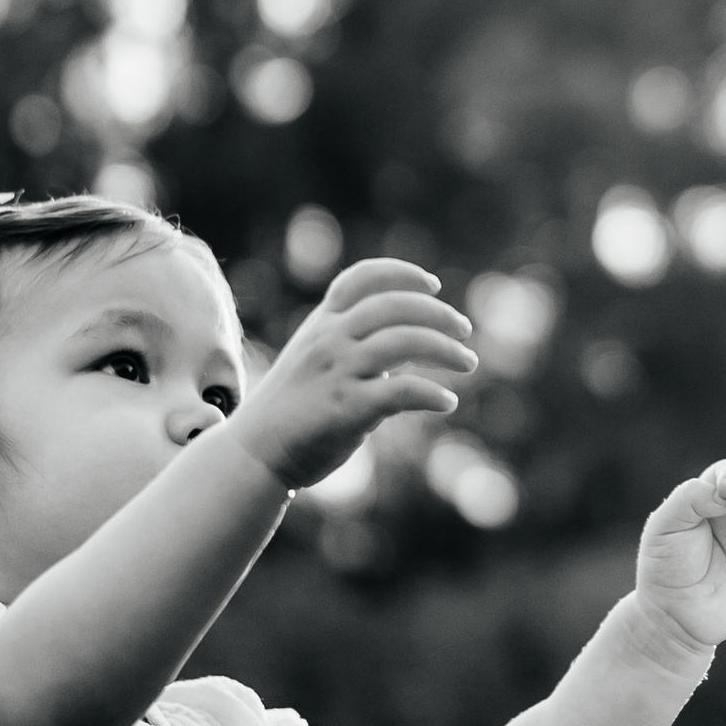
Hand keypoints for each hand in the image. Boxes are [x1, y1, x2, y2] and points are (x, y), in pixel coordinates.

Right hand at [232, 257, 479, 492]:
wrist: (256, 452)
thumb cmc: (293, 408)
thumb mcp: (316, 360)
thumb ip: (355, 345)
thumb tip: (410, 343)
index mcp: (321, 323)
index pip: (361, 279)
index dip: (401, 273)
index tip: (433, 285)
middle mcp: (329, 339)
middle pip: (394, 306)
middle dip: (439, 313)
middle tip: (465, 331)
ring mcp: (338, 372)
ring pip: (405, 342)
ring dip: (446, 350)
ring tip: (468, 363)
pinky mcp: (347, 408)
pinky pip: (402, 391)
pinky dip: (432, 394)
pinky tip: (447, 402)